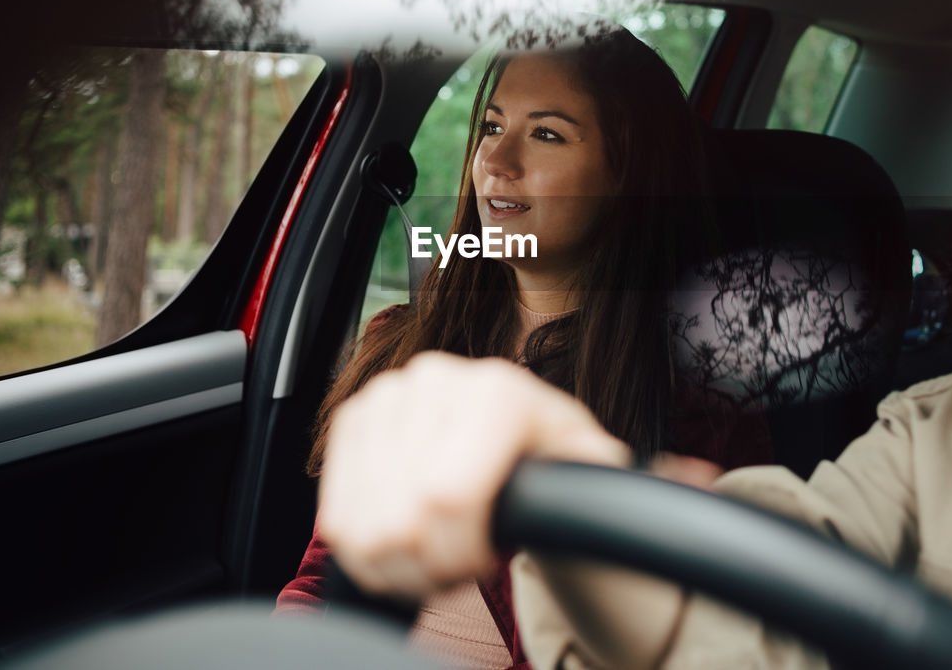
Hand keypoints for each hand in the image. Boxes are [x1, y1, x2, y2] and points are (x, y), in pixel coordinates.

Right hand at [317, 351, 631, 598]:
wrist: (509, 423)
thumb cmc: (548, 450)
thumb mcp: (586, 460)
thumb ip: (600, 470)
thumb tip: (615, 470)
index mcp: (497, 392)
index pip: (447, 496)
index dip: (459, 553)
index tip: (483, 565)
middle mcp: (436, 380)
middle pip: (400, 517)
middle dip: (427, 567)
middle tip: (454, 572)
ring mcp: (388, 395)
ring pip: (360, 521)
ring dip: (394, 564)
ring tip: (430, 561)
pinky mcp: (353, 418)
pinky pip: (336, 511)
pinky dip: (362, 550)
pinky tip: (399, 548)